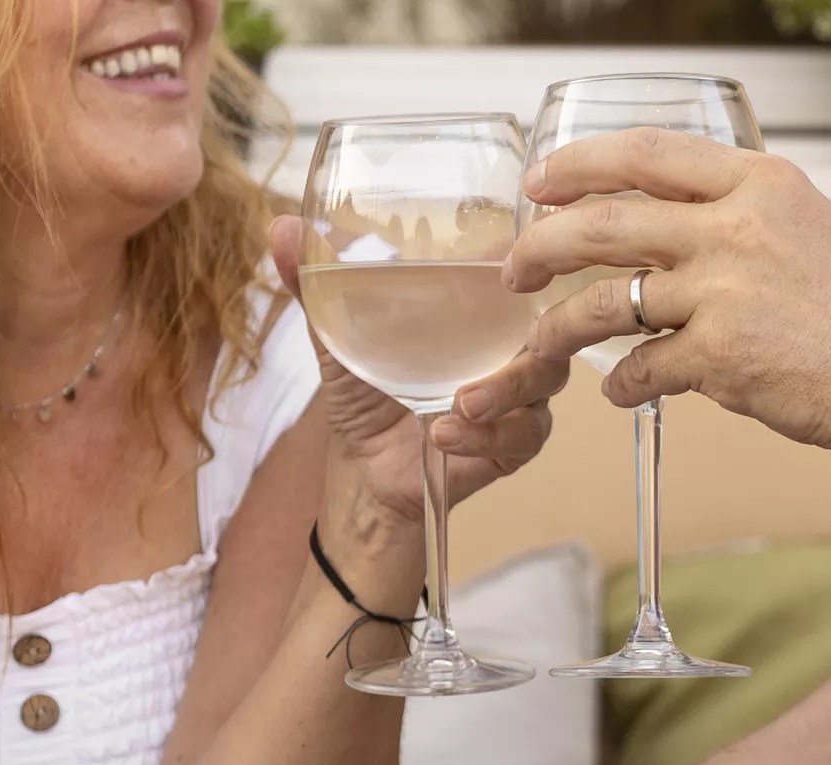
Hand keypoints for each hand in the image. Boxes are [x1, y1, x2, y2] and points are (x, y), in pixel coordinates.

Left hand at [270, 217, 567, 529]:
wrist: (366, 471)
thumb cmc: (365, 396)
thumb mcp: (341, 337)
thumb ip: (318, 285)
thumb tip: (281, 227)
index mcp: (482, 311)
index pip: (524, 273)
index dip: (531, 260)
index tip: (507, 257)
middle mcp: (511, 345)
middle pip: (549, 321)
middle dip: (529, 327)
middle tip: (492, 327)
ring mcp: (521, 396)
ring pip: (545, 379)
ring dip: (506, 390)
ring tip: (461, 402)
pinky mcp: (515, 444)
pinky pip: (524, 435)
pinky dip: (488, 435)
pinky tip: (445, 435)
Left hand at [463, 130, 830, 462]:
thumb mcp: (810, 231)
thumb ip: (743, 223)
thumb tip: (682, 235)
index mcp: (758, 184)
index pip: (648, 153)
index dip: (581, 165)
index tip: (542, 183)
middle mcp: (734, 228)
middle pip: (606, 221)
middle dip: (543, 244)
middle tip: (514, 266)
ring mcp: (723, 292)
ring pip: (606, 301)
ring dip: (560, 325)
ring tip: (541, 343)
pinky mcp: (720, 358)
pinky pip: (641, 369)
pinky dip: (620, 384)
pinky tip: (618, 392)